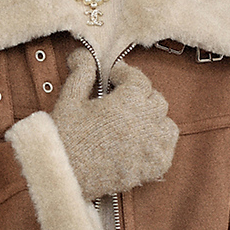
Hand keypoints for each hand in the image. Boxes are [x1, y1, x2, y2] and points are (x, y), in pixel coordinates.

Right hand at [51, 49, 178, 200]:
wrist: (63, 175)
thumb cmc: (64, 137)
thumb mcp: (70, 98)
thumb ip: (83, 72)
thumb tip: (84, 54)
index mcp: (129, 101)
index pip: (138, 78)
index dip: (124, 74)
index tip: (112, 77)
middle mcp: (146, 122)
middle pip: (155, 100)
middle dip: (140, 95)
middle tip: (121, 99)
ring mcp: (152, 147)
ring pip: (167, 125)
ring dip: (154, 120)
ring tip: (135, 122)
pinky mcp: (150, 169)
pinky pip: (166, 151)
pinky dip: (158, 146)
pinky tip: (143, 144)